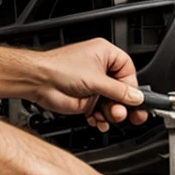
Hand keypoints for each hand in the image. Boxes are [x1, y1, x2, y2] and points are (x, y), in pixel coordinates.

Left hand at [27, 39, 148, 130]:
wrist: (38, 81)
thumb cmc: (59, 68)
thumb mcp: (96, 80)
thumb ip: (119, 91)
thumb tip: (137, 97)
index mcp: (105, 54)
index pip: (129, 72)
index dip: (132, 88)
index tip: (134, 101)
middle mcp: (100, 69)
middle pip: (122, 90)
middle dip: (123, 104)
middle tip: (126, 114)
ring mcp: (93, 85)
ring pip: (112, 104)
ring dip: (112, 114)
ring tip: (107, 116)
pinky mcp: (86, 99)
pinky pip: (101, 112)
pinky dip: (101, 119)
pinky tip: (97, 120)